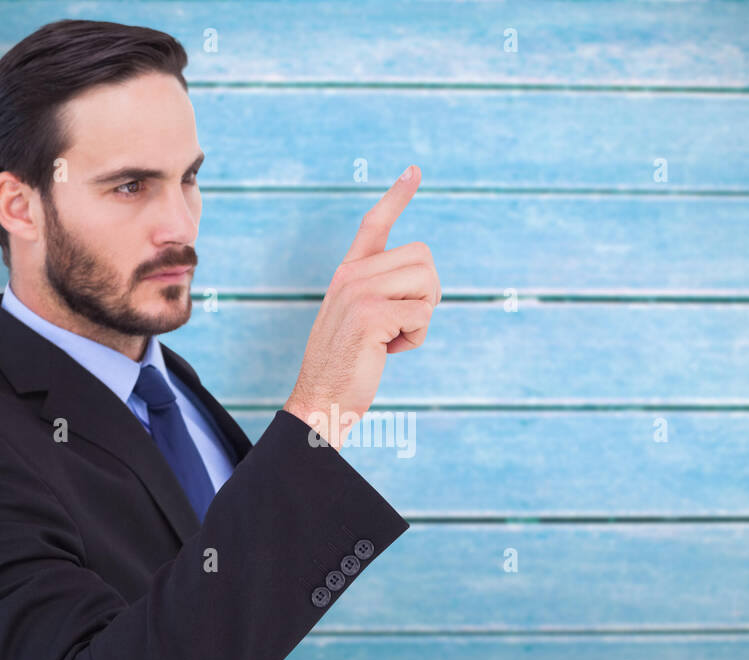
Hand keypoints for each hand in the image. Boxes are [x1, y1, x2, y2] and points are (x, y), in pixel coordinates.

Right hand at [283, 165, 439, 449]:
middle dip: (427, 295)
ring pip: (427, 283)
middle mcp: (352, 274)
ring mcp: (360, 290)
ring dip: (422, 317)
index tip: (415, 171)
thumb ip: (380, 293)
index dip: (397, 196)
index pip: (374, 224)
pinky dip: (415, 338)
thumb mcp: (360, 319)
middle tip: (404, 323)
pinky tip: (389, 350)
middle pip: (423, 258)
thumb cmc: (346, 367)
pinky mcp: (371, 313)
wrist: (321, 399)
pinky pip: (422, 315)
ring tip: (393, 338)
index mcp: (348, 272)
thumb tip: (423, 279)